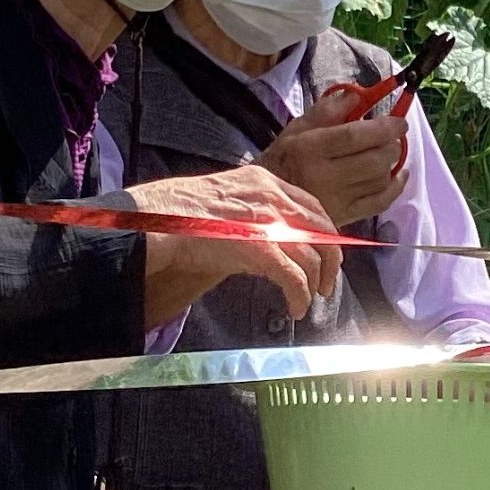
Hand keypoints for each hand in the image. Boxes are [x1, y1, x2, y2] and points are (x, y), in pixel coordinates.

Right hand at [128, 164, 340, 324]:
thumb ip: (253, 212)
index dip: (325, 231)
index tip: (327, 250)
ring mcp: (268, 223)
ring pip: (312, 256)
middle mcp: (273, 198)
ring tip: (309, 299)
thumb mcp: (227, 200)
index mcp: (266, 182)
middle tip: (327, 281)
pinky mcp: (259, 249)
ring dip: (315, 283)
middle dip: (330, 259)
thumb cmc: (181, 214)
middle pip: (322, 229)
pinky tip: (296, 307)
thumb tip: (269, 238)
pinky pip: (293, 277)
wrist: (158, 221)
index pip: (313, 205)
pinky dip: (300, 295)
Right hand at [258, 93, 408, 225]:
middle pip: (373, 160)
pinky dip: (395, 188)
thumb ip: (328, 110)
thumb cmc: (283, 159)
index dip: (384, 127)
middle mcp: (325, 176)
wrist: (268, 203)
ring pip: (379, 180)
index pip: (355, 136)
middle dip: (391, 145)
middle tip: (393, 136)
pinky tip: (399, 174)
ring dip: (392, 163)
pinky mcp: (344, 217)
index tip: (400, 121)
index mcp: (310, 149)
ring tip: (388, 151)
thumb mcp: (298, 128)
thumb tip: (357, 96)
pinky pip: (379, 203)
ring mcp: (336, 200)